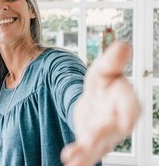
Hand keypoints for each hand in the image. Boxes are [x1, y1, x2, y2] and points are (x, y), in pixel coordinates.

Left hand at [61, 41, 140, 165]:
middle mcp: (118, 121)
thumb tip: (123, 45)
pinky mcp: (92, 142)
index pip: (130, 106)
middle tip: (88, 142)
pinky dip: (78, 157)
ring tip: (72, 160)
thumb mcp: (104, 69)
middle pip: (111, 129)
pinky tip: (68, 161)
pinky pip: (86, 151)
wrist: (95, 101)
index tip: (126, 122)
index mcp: (125, 100)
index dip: (129, 112)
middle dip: (100, 136)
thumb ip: (112, 61)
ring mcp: (106, 134)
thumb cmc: (103, 83)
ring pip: (98, 145)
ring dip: (86, 153)